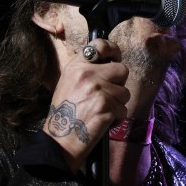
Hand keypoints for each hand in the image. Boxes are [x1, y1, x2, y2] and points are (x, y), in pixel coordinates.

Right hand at [44, 38, 130, 171]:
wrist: (60, 140)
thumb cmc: (65, 114)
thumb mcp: (69, 83)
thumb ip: (87, 71)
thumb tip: (110, 63)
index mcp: (76, 66)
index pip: (100, 46)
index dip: (113, 50)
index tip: (116, 58)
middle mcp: (87, 74)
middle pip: (122, 69)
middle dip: (119, 83)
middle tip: (108, 94)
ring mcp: (97, 90)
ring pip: (125, 92)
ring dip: (118, 104)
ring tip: (102, 110)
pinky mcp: (106, 106)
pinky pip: (123, 109)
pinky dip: (117, 118)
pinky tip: (103, 121)